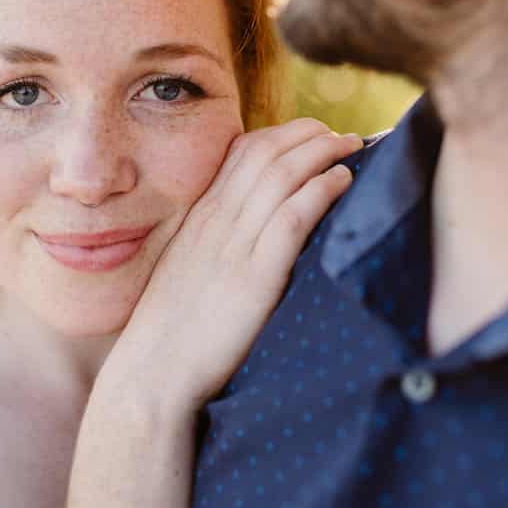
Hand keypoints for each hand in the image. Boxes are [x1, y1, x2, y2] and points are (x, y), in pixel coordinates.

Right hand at [97, 119, 361, 413]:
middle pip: (267, 153)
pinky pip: (291, 216)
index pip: (244, 153)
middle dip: (311, 135)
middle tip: (343, 137)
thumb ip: (215, 245)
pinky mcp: (254, 277)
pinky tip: (343, 182)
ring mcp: (234, 246)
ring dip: (324, 153)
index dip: (284, 135)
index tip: (312, 136)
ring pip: (283, 175)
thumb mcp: (188, 271)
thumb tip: (249, 234)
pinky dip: (320, 190)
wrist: (154, 372)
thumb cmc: (172, 332)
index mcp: (201, 217)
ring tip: (353, 149)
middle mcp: (216, 221)